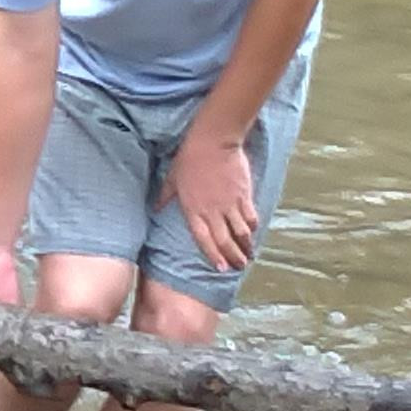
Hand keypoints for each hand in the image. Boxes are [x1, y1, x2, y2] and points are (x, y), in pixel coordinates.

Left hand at [162, 131, 260, 273]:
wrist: (213, 142)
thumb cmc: (189, 158)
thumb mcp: (172, 178)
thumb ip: (165, 196)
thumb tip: (156, 208)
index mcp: (193, 210)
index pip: (204, 240)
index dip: (213, 255)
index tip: (221, 268)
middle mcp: (213, 212)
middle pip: (225, 241)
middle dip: (233, 257)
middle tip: (240, 267)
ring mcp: (230, 204)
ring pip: (241, 232)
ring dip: (246, 246)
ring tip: (249, 256)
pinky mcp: (243, 195)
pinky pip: (250, 216)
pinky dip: (253, 227)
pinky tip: (254, 233)